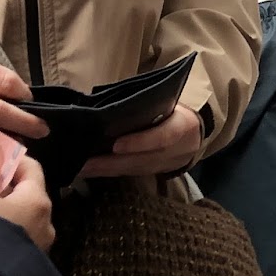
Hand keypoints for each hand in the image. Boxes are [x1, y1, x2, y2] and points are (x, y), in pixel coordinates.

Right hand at [0, 149, 54, 251]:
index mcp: (38, 200)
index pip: (32, 168)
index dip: (11, 159)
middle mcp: (47, 222)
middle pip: (27, 194)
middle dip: (4, 187)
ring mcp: (41, 247)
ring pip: (22, 218)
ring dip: (2, 211)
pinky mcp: (30, 266)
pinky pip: (18, 239)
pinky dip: (3, 231)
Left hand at [80, 103, 202, 178]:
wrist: (194, 134)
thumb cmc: (175, 110)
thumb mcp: (169, 102)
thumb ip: (146, 104)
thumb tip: (109, 102)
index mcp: (183, 126)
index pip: (163, 137)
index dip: (140, 143)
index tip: (116, 145)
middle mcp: (176, 151)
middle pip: (142, 159)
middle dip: (110, 162)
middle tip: (84, 162)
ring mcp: (165, 165)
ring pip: (133, 170)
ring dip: (105, 170)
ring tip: (81, 168)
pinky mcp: (153, 172)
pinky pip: (130, 173)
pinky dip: (109, 173)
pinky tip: (90, 171)